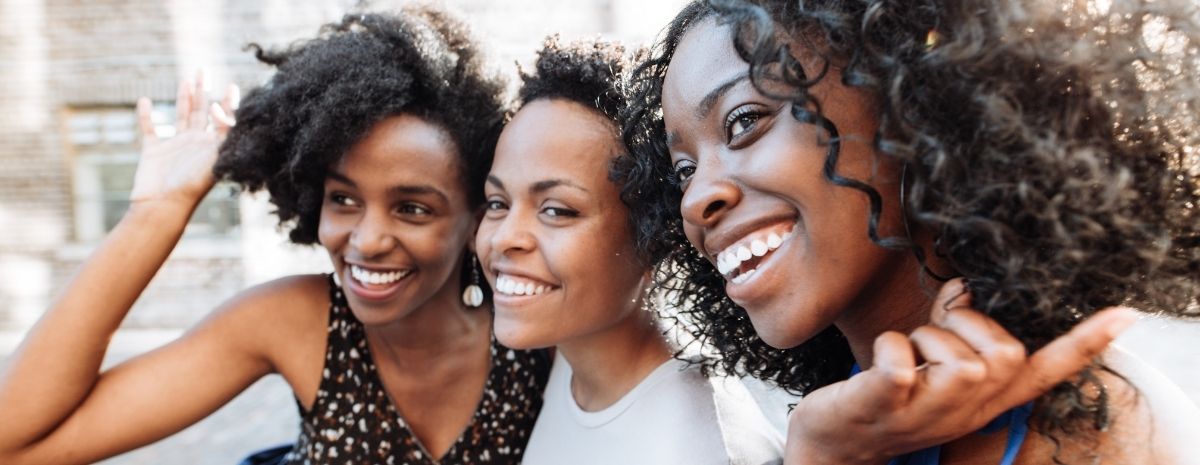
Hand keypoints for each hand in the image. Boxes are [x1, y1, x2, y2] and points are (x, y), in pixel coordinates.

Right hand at [129, 71, 238, 209]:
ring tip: (187, 79)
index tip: (233, 86)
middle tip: (204, 69)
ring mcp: (174, 147)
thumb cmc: (191, 186)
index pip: (224, 120)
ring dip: (183, 98)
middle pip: (201, 112)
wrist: (163, 206)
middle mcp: (196, 145)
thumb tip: (222, 109)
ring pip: (180, 116)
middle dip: (204, 90)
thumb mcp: (213, 158)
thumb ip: (222, 135)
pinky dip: (146, 116)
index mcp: (213, 147)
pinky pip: (149, 129)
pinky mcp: (153, 152)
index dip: (229, 103)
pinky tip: (145, 101)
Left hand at [783, 278, 1137, 464]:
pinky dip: (890, 347)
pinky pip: (901, 363)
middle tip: (934, 332)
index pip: (1044, 373)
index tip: (1125, 314)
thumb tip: (968, 286)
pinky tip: (878, 362)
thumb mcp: (932, 367)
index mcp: (982, 398)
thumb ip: (956, 328)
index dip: (1084, 344)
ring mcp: (928, 411)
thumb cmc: (884, 398)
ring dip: (926, 335)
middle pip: (1008, 353)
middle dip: (971, 324)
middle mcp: (965, 409)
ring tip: (906, 354)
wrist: (832, 448)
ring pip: (960, 357)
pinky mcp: (886, 404)